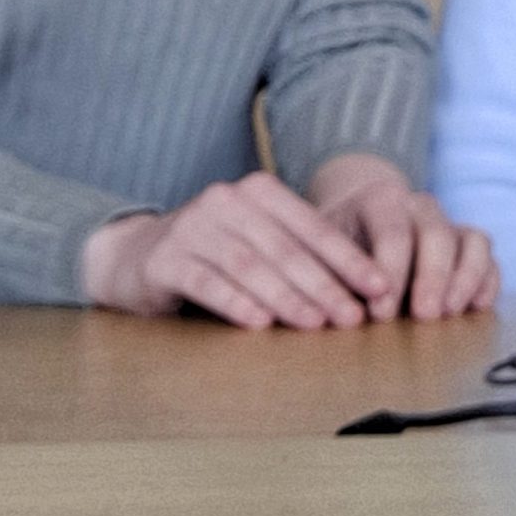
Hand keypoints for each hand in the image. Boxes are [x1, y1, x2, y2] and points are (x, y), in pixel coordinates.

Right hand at [80, 171, 390, 328]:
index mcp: (258, 191)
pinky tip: (260, 324)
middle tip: (353, 317)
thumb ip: (298, 253)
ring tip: (315, 323)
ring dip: (287, 297)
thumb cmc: (213, 251)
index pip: (312, 226)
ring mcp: (193, 227)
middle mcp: (226, 201)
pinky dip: (236, 302)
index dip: (349, 259)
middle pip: (285, 248)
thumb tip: (361, 290)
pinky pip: (207, 281)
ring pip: (250, 265)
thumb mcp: (257, 240)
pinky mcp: (165, 259)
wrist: (134, 255)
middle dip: (325, 284)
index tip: (380, 288)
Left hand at [310, 152, 498, 321]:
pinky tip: (477, 307)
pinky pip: (487, 256)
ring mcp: (447, 222)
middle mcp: (419, 204)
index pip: (392, 232)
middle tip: (424, 316)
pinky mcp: (467, 244)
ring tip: (451, 313)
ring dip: (466, 278)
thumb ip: (329, 279)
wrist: (355, 225)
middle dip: (432, 277)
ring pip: (472, 239)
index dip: (391, 274)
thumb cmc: (335, 249)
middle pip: (437, 233)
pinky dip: (487, 280)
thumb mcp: (321, 255)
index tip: (380, 314)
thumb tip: (334, 313)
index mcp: (379, 199)